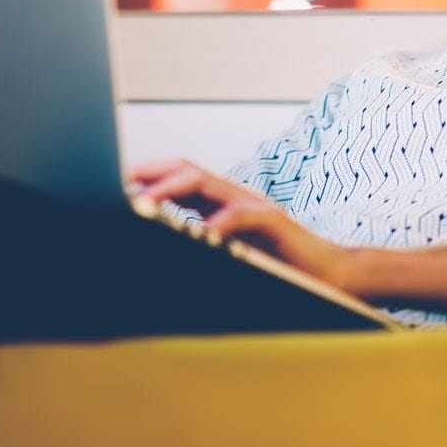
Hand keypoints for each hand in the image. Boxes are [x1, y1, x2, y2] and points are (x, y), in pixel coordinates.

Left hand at [126, 158, 357, 293]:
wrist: (330, 276)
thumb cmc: (280, 268)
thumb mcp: (232, 254)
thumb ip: (203, 246)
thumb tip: (161, 250)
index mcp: (222, 204)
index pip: (180, 178)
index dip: (147, 176)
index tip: (115, 186)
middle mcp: (236, 197)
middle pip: (188, 170)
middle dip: (152, 174)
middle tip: (120, 186)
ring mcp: (255, 206)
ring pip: (209, 183)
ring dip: (174, 190)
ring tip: (147, 202)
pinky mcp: (274, 222)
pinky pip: (241, 217)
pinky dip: (219, 223)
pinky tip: (202, 233)